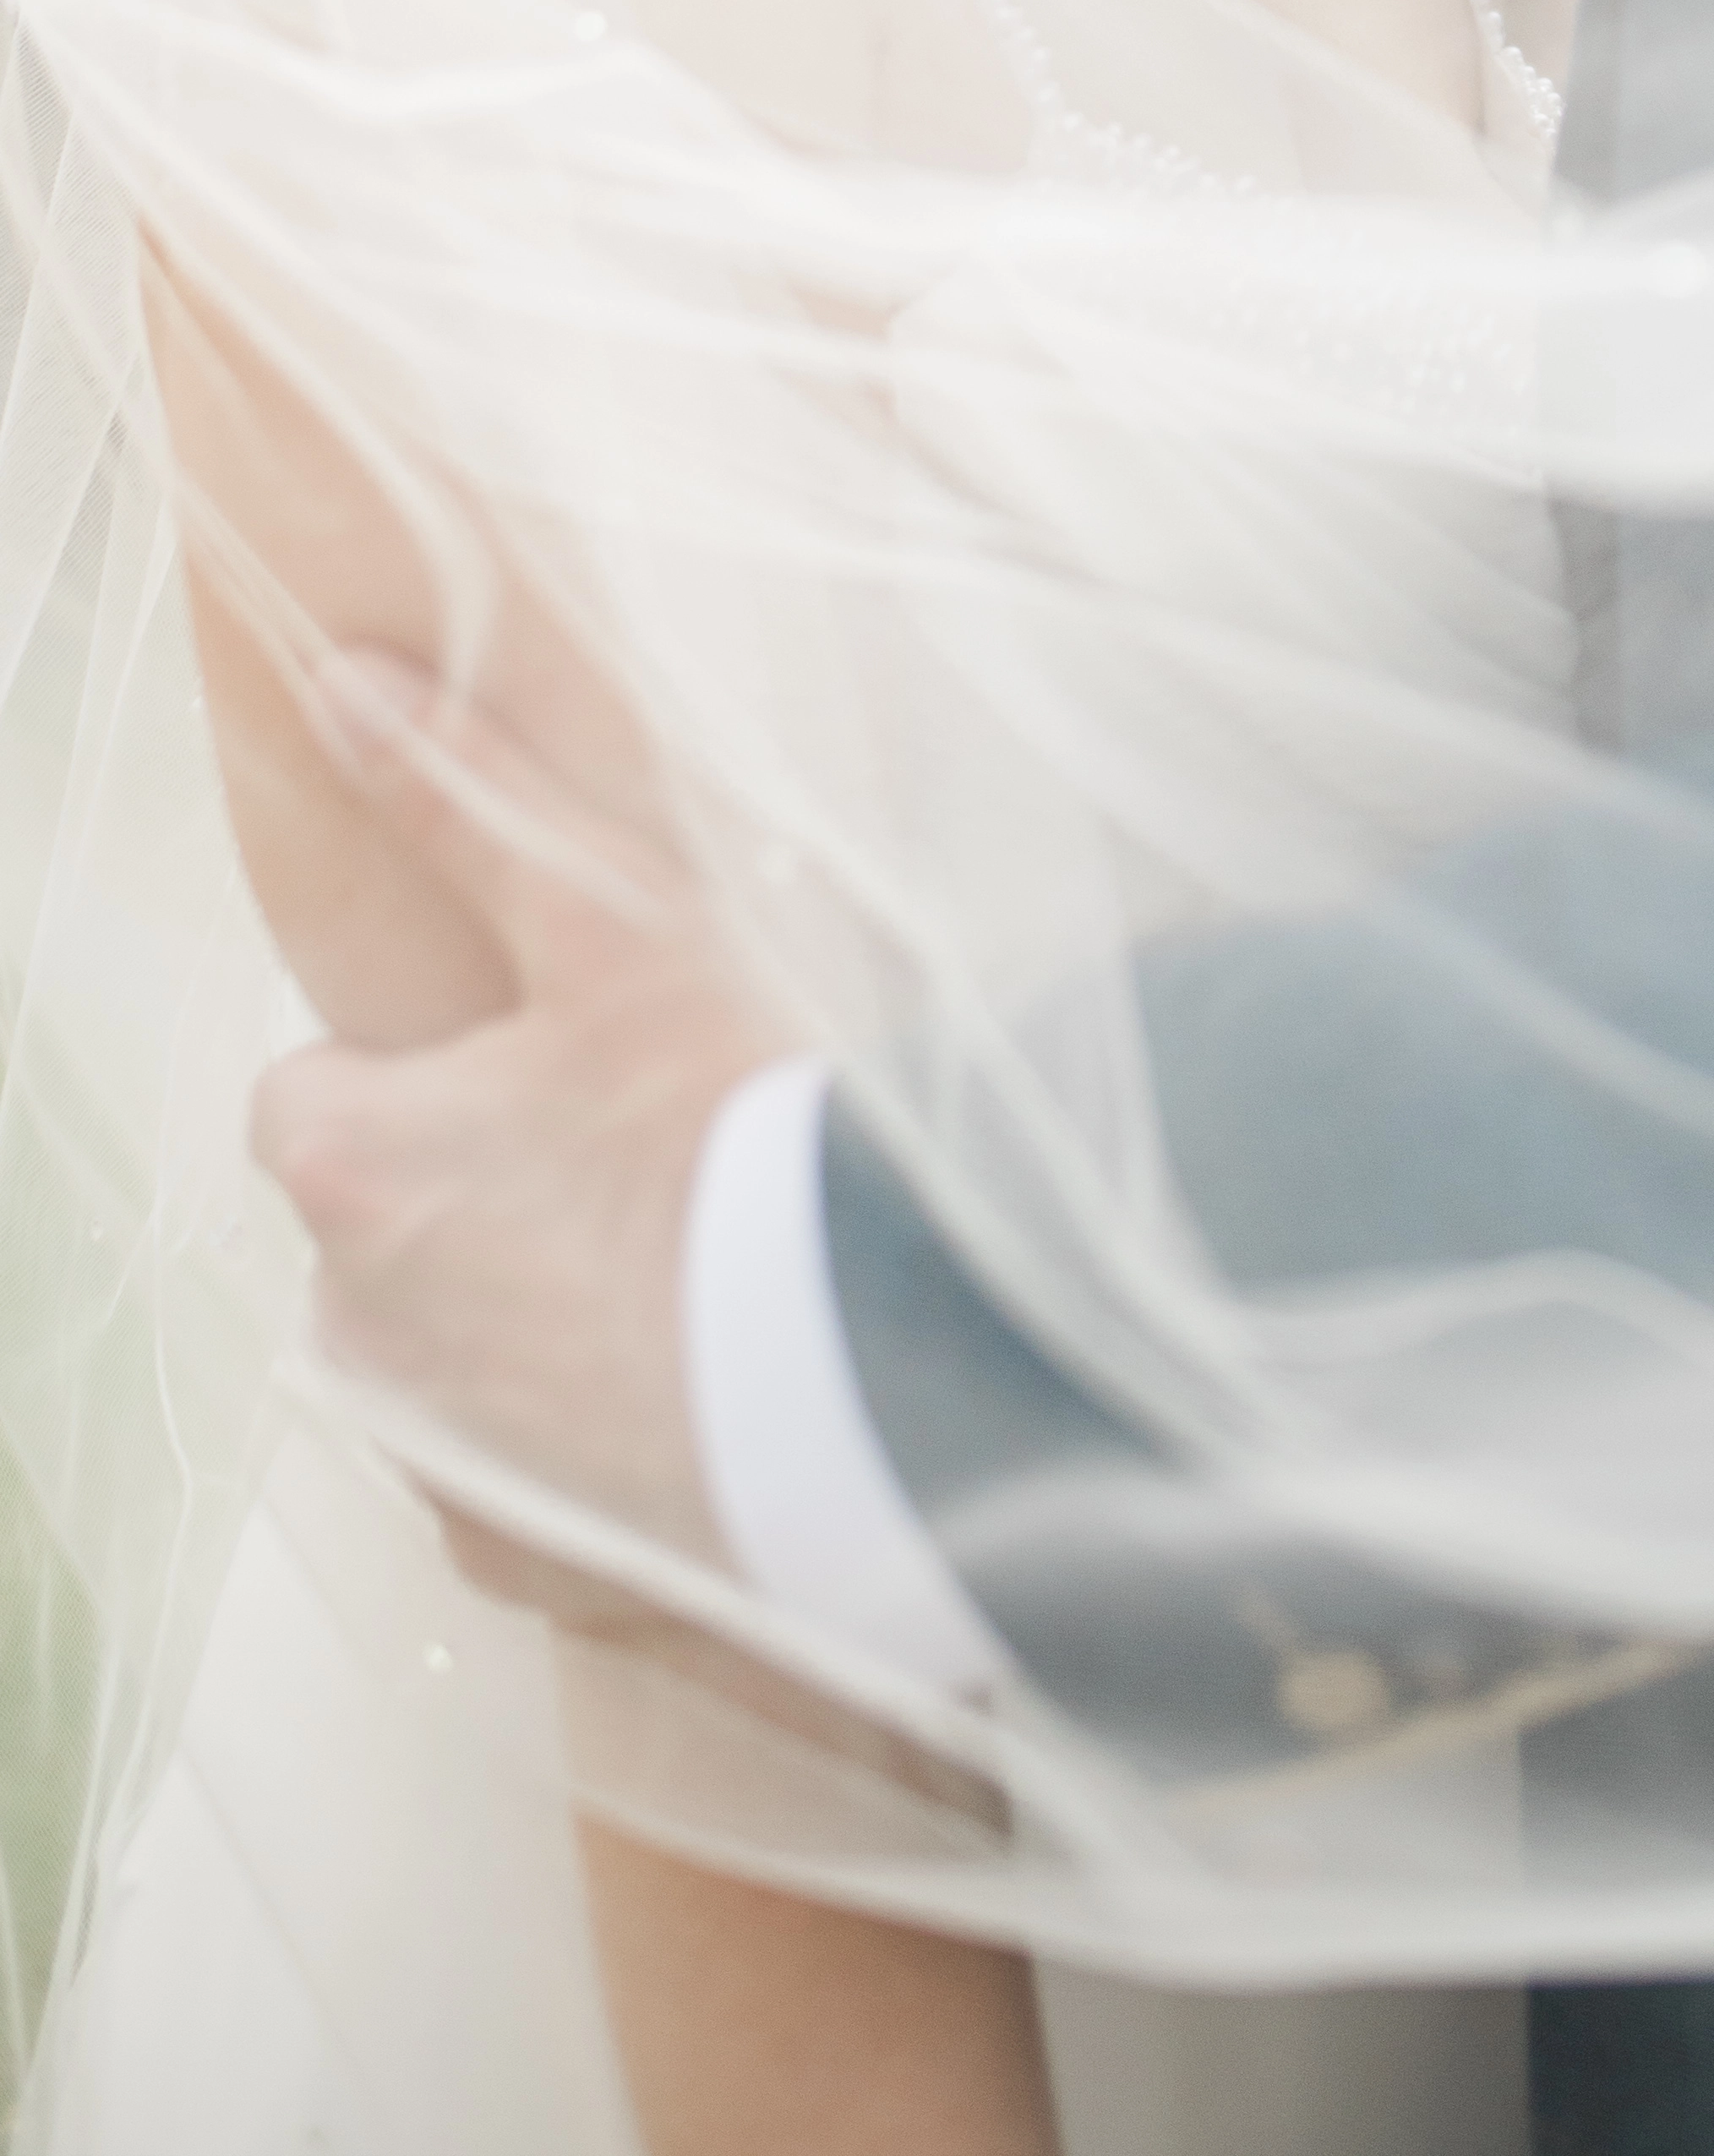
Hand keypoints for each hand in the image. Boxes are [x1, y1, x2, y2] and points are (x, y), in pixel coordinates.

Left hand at [251, 657, 789, 1563]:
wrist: (872, 1373)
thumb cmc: (739, 1131)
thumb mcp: (613, 924)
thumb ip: (463, 797)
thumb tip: (343, 682)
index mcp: (349, 1168)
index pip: (316, 1095)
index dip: (433, 1067)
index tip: (554, 1065)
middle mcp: (352, 1330)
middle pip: (389, 1226)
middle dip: (483, 1193)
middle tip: (644, 1156)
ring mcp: (433, 1459)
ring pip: (453, 1350)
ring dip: (537, 1312)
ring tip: (689, 1266)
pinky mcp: (518, 1555)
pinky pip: (520, 1478)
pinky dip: (585, 1435)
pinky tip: (697, 1377)